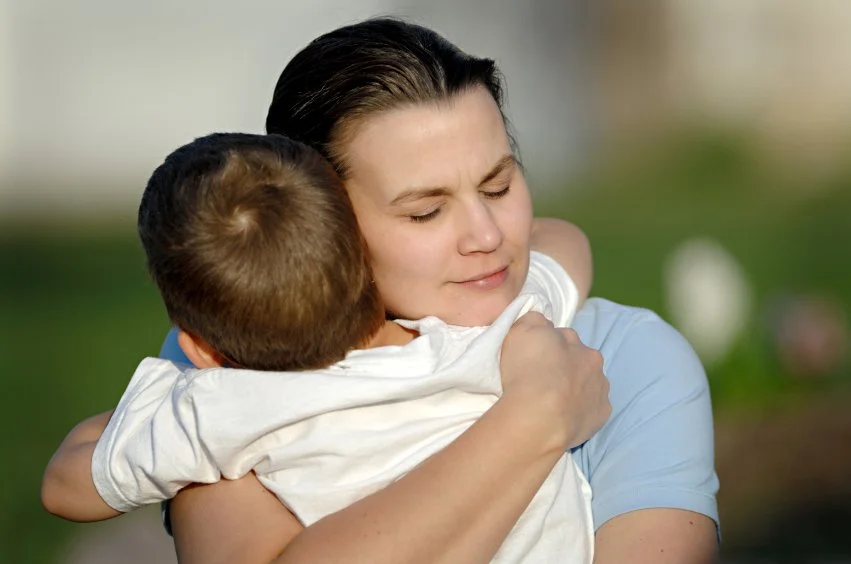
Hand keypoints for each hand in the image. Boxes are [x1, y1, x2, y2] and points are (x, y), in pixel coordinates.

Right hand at [499, 312, 609, 449]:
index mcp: (575, 341)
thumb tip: (541, 322)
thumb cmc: (528, 371)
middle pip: (580, 360)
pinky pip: (592, 410)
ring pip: (589, 384)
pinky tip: (564, 417)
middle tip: (543, 380)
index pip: (562, 337)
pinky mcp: (601, 416)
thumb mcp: (521, 331)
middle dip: (566, 366)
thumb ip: (533, 320)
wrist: (540, 418)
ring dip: (576, 389)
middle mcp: (593, 362)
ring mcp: (600, 390)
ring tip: (552, 402)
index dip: (547, 347)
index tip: (534, 359)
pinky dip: (580, 411)